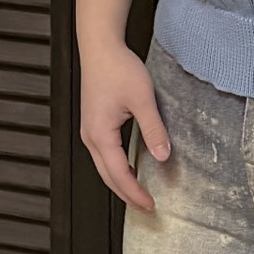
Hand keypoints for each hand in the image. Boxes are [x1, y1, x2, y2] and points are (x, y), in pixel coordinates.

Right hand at [79, 40, 172, 211]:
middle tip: (146, 206)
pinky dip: (115, 167)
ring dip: (120, 181)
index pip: (119, 174)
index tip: (150, 205)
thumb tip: (163, 156)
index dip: (135, 193)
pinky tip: (128, 166)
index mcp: (100, 134)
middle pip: (107, 176)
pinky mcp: (93, 122)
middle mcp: (90, 136)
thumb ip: (153, 129)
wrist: (100, 46)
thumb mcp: (142, 98)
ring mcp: (89, 130)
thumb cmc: (118, 67)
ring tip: (138, 192)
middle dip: (126, 194)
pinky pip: (103, 154)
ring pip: (103, 166)